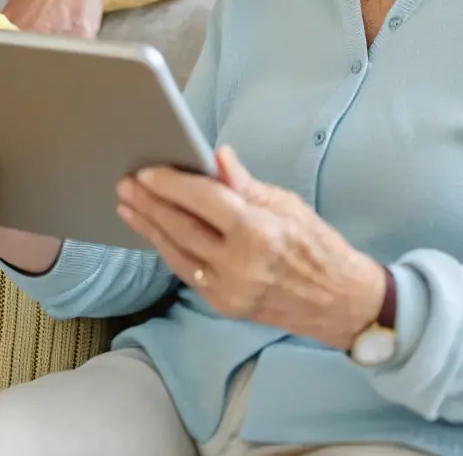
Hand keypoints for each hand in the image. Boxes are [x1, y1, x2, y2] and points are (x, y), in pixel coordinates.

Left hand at [116, 146, 387, 351]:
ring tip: (128, 206)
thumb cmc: (317, 244)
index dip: (172, 184)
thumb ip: (245, 184)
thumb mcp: (287, 204)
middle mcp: (240, 265)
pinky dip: (168, 249)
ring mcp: (229, 291)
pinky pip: (187, 272)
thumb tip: (217, 156)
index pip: (204, 201)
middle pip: (182, 228)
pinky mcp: (224, 306)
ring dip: (149, 228)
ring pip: (177, 253)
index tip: (147, 170)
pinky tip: (154, 232)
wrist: (338, 301)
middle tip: (125, 184)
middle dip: (150, 204)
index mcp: (259, 232)